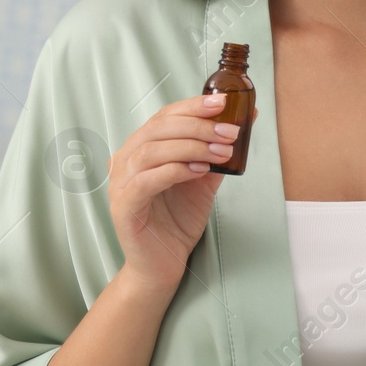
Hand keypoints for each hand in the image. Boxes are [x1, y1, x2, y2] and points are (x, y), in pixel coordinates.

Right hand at [109, 94, 257, 294]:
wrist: (163, 263)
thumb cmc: (179, 218)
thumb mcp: (204, 178)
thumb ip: (217, 149)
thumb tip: (245, 119)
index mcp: (142, 148)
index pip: (164, 116)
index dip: (193, 106)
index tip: (223, 102)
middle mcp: (125, 161)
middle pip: (158, 129)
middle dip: (199, 126)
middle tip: (230, 132)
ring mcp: (120, 184)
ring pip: (151, 151)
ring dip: (191, 147)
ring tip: (221, 152)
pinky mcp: (123, 207)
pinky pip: (145, 181)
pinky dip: (174, 171)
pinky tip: (199, 171)